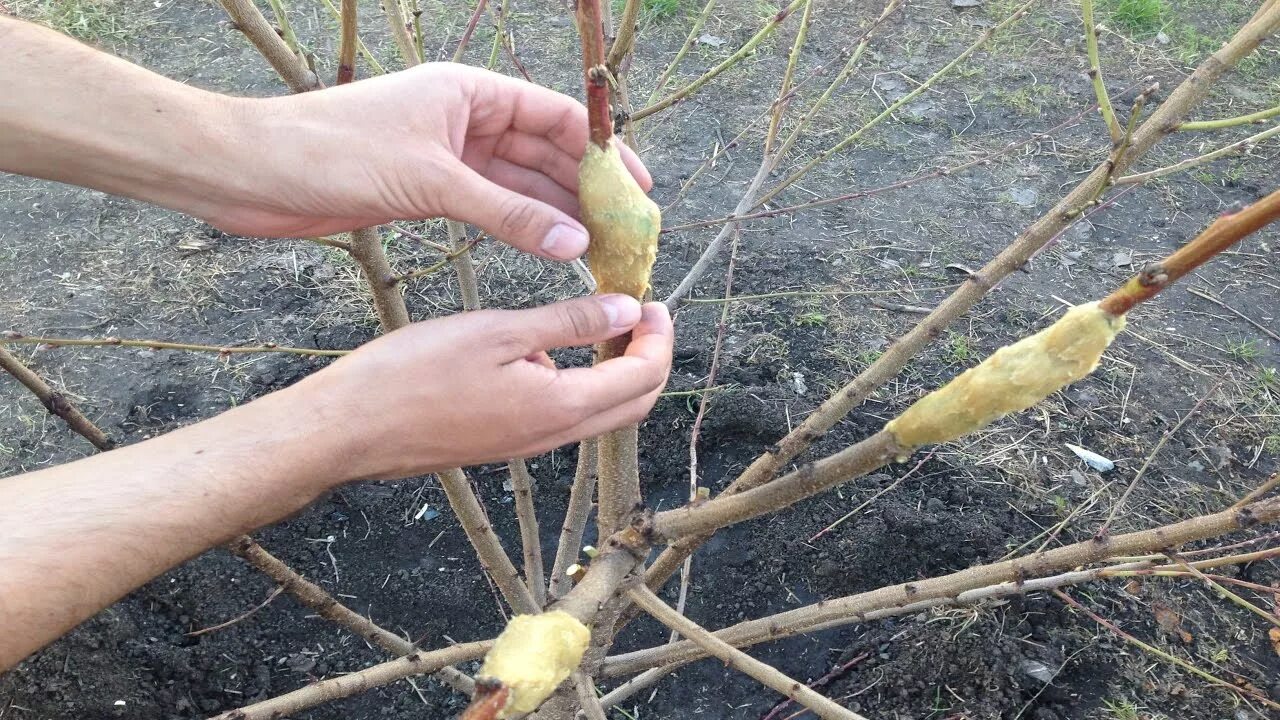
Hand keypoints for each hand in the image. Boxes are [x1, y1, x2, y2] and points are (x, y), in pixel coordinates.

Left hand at [208, 64, 651, 259]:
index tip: (639, 191)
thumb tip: (575, 243)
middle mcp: (467, 119)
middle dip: (587, 191)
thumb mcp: (431, 183)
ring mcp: (450, 156)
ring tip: (601, 251)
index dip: (604, 152)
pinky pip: (493, 208)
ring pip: (522, 185)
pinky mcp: (430, 190)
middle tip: (626, 234)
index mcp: (471, 92)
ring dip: (560, 215)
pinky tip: (554, 252)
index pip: (556, 117)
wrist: (255, 175)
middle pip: (546, 153)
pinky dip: (523, 229)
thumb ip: (508, 215)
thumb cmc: (334, 154)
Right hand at [290, 294, 672, 481]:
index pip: (642, 378)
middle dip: (649, 358)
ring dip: (616, 371)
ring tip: (603, 321)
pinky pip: (563, 416)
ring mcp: (528, 444)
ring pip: (600, 412)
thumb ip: (570, 322)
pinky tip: (551, 348)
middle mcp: (553, 436)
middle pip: (632, 404)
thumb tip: (627, 310)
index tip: (653, 301)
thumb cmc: (415, 375)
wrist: (351, 429)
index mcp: (561, 408)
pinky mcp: (505, 442)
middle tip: (641, 313)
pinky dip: (581, 382)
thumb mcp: (499, 331)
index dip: (658, 337)